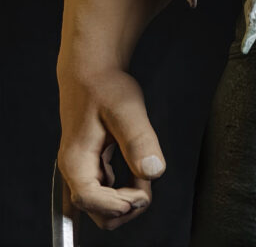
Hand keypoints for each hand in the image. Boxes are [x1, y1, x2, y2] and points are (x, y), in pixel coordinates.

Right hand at [57, 68, 164, 229]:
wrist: (93, 71)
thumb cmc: (105, 86)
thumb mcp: (127, 110)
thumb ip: (139, 140)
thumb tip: (154, 171)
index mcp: (76, 160)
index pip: (89, 199)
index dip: (116, 204)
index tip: (141, 196)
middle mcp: (75, 170)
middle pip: (97, 210)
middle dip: (125, 204)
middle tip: (147, 181)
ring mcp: (82, 169)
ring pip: (103, 204)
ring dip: (127, 196)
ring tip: (144, 169)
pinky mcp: (92, 165)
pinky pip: (107, 190)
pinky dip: (125, 187)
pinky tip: (137, 168)